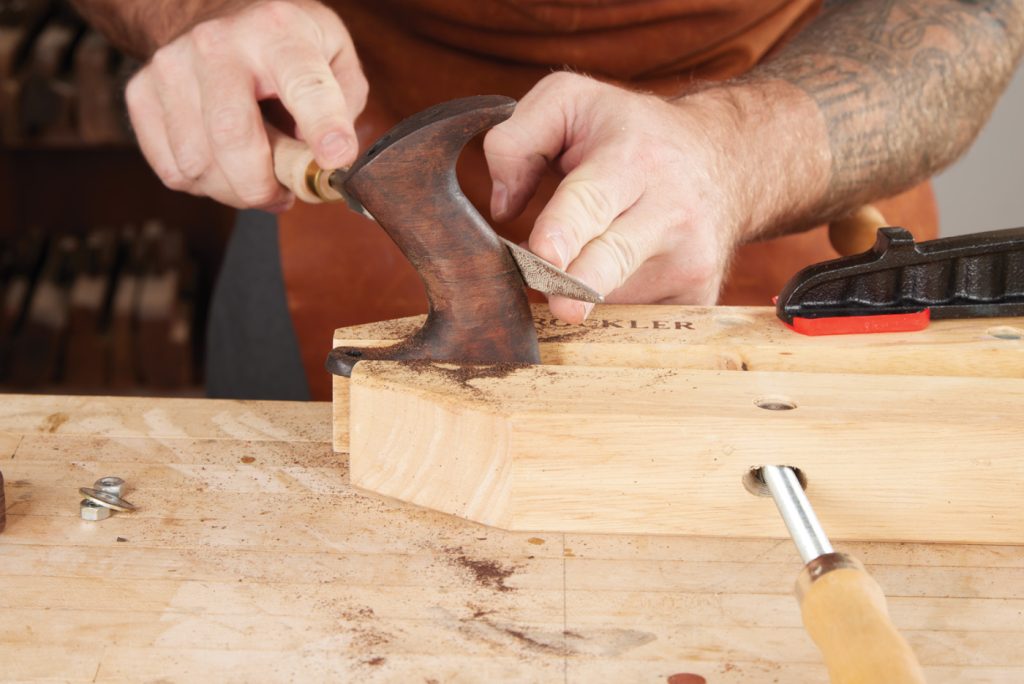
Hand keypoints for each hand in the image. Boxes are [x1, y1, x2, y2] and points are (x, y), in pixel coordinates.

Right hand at [125, 0, 366, 210]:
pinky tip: (224, 165)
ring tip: (256, 174)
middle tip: (285, 194)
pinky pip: (174, 171)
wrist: (213, 10)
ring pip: (198, 165)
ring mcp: (171, 67)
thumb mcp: (333, 53)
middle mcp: (217, 45)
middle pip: (233, 138)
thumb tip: (328, 162)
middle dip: (264, 186)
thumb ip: (344, 105)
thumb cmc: (284, 44)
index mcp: (278, 32)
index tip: (336, 159)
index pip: (304, 85)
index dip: (323, 127)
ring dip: (235, 191)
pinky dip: (205, 185)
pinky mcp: (140, 93)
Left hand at [483, 72, 825, 322]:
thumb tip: (503, 208)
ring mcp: (690, 260)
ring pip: (617, 297)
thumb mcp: (573, 102)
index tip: (546, 255)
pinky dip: (612, 311)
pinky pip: (640, 320)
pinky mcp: (698, 297)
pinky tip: (615, 281)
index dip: (566, 230)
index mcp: (631, 159)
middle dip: (583, 285)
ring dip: (582, 295)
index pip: (592, 199)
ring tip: (579, 266)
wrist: (731, 160)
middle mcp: (668, 211)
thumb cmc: (632, 134)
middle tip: (563, 306)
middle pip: (615, 258)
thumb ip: (519, 138)